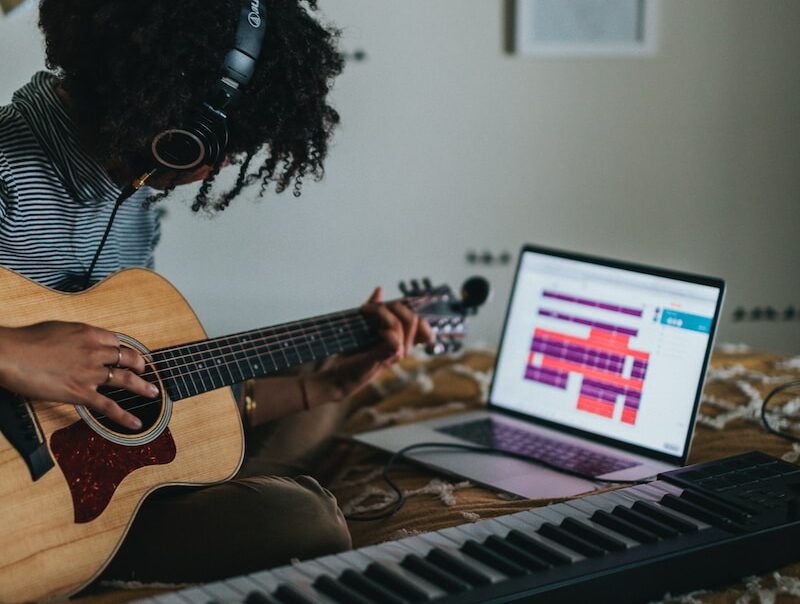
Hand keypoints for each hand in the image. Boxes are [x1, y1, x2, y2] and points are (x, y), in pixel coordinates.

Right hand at [0, 321, 158, 429]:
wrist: (12, 354)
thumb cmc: (27, 340)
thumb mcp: (58, 328)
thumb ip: (75, 336)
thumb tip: (79, 342)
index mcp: (89, 334)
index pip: (115, 341)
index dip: (121, 349)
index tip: (124, 353)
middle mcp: (95, 352)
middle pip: (127, 358)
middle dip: (139, 364)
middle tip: (145, 370)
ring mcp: (90, 373)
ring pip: (125, 379)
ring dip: (142, 386)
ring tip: (153, 392)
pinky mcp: (81, 392)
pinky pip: (109, 406)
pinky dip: (125, 416)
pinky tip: (136, 422)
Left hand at [306, 287, 434, 404]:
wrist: (338, 374)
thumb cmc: (352, 353)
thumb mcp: (364, 325)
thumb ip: (375, 309)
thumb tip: (380, 289)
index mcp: (402, 341)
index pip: (424, 327)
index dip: (417, 312)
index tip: (394, 304)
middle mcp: (403, 348)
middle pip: (415, 320)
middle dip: (395, 306)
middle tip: (372, 307)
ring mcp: (395, 355)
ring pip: (402, 325)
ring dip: (382, 313)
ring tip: (365, 311)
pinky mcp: (383, 359)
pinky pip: (394, 340)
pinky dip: (385, 330)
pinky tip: (373, 330)